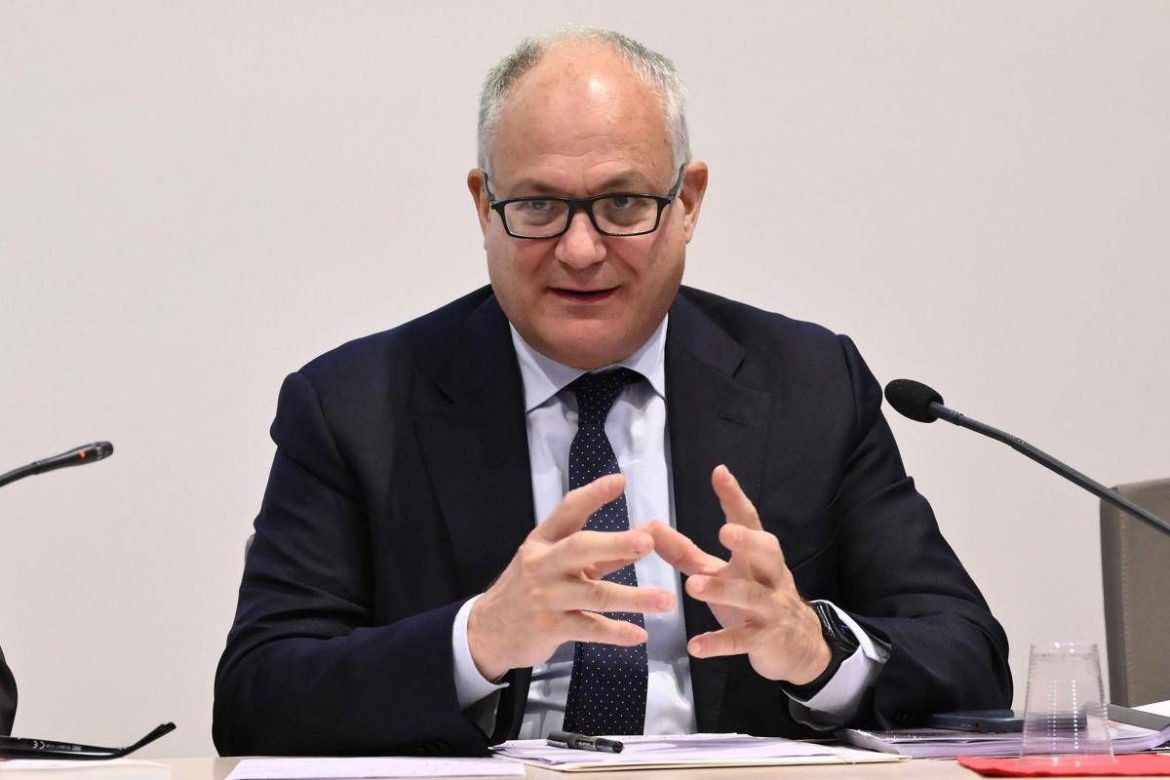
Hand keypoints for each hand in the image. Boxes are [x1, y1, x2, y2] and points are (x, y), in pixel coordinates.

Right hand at [467, 474, 674, 680]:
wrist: (490, 629)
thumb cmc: (533, 588)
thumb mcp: (556, 563)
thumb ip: (601, 552)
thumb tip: (646, 535)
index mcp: (543, 540)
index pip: (568, 511)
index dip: (593, 495)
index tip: (620, 481)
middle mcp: (542, 564)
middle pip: (580, 548)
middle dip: (616, 543)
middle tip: (648, 542)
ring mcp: (546, 597)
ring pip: (594, 594)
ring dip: (634, 597)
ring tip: (666, 599)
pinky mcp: (550, 628)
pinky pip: (590, 629)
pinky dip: (616, 632)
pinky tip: (640, 634)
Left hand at [647, 465, 830, 684]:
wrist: (799, 647)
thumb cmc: (753, 600)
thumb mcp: (719, 573)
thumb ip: (685, 551)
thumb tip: (649, 527)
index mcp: (757, 556)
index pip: (748, 520)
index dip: (734, 497)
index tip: (720, 473)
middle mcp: (769, 576)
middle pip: (766, 553)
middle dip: (748, 542)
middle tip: (725, 532)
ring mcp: (770, 609)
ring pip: (750, 596)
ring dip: (722, 590)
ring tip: (692, 586)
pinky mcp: (765, 640)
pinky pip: (742, 641)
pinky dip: (719, 643)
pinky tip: (694, 646)